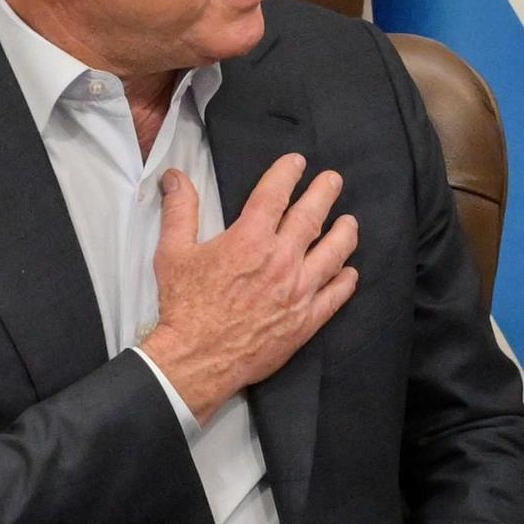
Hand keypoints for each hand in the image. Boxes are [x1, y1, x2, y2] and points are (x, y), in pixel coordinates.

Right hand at [138, 155, 355, 421]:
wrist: (197, 360)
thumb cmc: (184, 306)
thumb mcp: (173, 253)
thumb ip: (180, 210)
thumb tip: (175, 176)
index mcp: (250, 239)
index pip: (276, 194)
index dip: (288, 173)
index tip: (297, 163)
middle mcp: (281, 260)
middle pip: (312, 217)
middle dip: (325, 193)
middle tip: (334, 180)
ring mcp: (298, 291)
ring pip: (333, 254)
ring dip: (344, 234)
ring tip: (350, 221)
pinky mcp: (305, 320)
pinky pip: (335, 296)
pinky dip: (345, 281)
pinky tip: (350, 272)